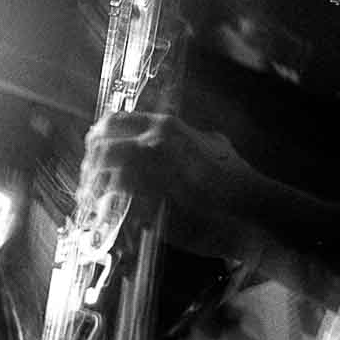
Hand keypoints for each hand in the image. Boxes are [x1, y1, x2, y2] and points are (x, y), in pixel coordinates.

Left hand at [80, 112, 264, 259]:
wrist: (252, 213)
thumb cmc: (240, 182)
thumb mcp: (218, 148)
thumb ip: (195, 139)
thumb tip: (191, 138)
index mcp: (166, 128)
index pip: (114, 121)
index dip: (98, 136)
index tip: (93, 150)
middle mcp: (152, 146)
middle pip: (100, 148)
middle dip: (90, 166)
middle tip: (88, 182)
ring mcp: (149, 175)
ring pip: (102, 176)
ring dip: (93, 190)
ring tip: (91, 202)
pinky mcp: (149, 205)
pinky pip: (114, 205)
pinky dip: (105, 210)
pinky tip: (104, 218)